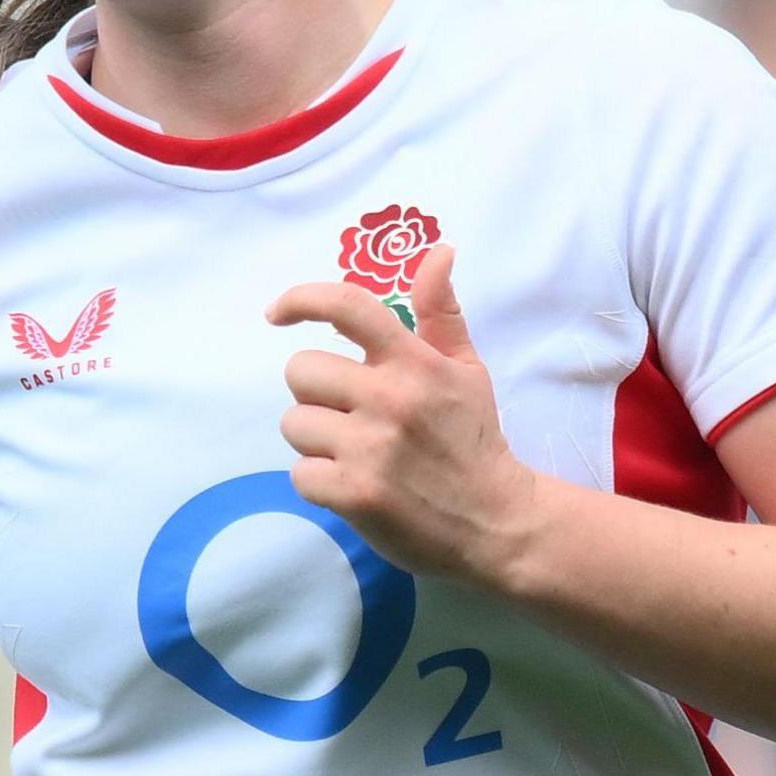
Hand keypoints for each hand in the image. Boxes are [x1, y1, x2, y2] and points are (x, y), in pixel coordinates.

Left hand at [266, 245, 537, 581]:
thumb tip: (440, 251)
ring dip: (315, 441)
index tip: (276, 313)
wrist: (498, 523)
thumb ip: (441, 313)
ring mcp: (370, 448)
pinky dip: (319, 483)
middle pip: (300, 371)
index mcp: (414, 362)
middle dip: (316, 393)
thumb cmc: (474, 440)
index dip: (302, 299)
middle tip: (349, 415)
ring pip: (294, 424)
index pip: (348, 307)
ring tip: (354, 454)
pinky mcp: (355, 495)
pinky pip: (300, 474)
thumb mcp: (467, 369)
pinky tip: (352, 486)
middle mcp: (389, 398)